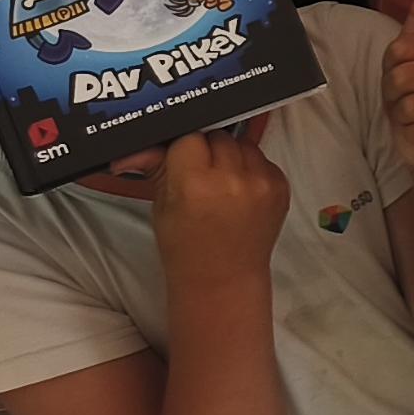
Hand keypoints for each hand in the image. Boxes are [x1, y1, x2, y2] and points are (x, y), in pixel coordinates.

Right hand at [154, 125, 289, 278]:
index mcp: (195, 183)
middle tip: (200, 174)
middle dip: (207, 150)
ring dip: (231, 156)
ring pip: (244, 144)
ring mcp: (261, 183)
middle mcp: (232, 179)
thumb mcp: (162, 206)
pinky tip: (240, 192)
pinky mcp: (282, 188)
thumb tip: (132, 148)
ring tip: (221, 184)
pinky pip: (264, 161)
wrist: (222, 277)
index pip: (190, 138)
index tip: (180, 162)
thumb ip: (154, 167)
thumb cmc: (186, 246)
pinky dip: (251, 170)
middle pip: (219, 136)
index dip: (183, 149)